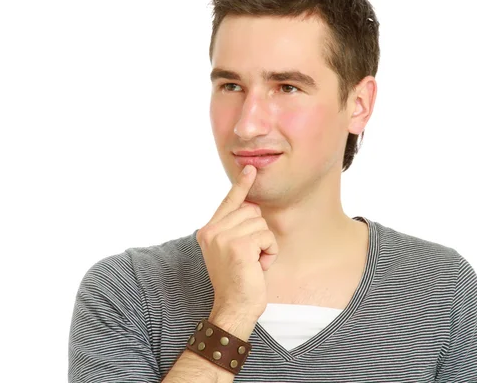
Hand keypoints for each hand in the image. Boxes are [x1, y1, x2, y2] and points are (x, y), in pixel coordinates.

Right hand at [196, 165, 278, 321]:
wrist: (234, 307)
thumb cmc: (237, 280)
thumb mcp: (230, 249)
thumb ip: (234, 227)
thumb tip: (251, 205)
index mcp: (208, 231)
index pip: (229, 201)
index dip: (241, 185)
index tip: (250, 169)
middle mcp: (212, 231)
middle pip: (251, 211)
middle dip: (258, 232)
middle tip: (249, 256)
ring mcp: (223, 237)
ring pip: (261, 223)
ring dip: (264, 244)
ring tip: (253, 262)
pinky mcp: (238, 245)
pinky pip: (267, 236)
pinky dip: (269, 252)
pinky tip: (258, 266)